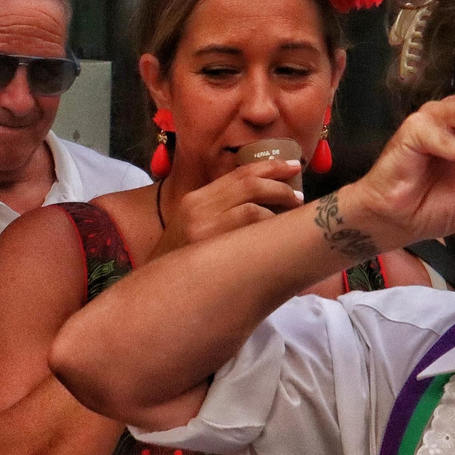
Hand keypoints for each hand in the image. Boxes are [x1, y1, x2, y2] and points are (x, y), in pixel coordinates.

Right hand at [154, 158, 304, 254]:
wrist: (154, 289)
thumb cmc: (180, 262)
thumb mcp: (193, 228)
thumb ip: (220, 212)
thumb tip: (262, 205)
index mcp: (196, 199)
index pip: (237, 174)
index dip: (268, 166)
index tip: (291, 166)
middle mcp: (198, 207)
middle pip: (248, 183)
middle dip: (280, 184)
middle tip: (299, 194)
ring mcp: (203, 226)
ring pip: (252, 204)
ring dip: (279, 206)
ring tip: (293, 214)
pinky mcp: (209, 246)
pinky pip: (249, 227)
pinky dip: (269, 226)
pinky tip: (279, 235)